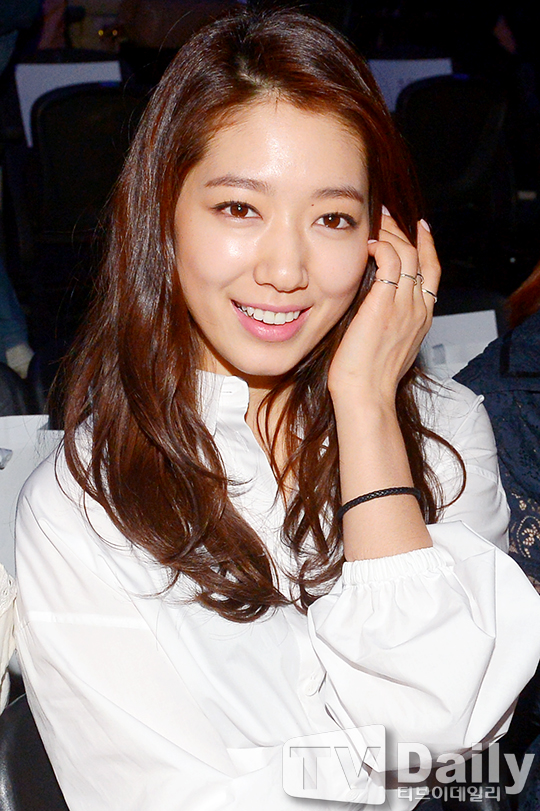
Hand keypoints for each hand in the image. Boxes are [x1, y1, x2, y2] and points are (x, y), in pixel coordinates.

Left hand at [328, 213, 439, 405]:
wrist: (366, 396)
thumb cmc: (366, 379)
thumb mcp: (386, 347)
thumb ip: (386, 322)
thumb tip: (370, 306)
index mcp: (422, 319)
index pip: (432, 272)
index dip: (427, 246)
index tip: (419, 228)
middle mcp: (418, 309)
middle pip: (421, 257)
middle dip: (404, 231)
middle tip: (386, 217)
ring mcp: (404, 306)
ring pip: (406, 254)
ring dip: (389, 233)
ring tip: (373, 223)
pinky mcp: (384, 305)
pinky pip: (389, 261)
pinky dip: (379, 246)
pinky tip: (364, 245)